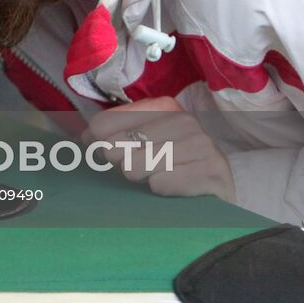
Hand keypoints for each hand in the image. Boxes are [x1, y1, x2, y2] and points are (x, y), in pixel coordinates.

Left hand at [84, 97, 236, 202]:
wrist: (217, 192)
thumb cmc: (171, 168)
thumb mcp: (141, 146)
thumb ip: (112, 137)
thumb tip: (86, 137)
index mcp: (165, 109)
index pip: (114, 119)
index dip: (98, 136)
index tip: (94, 146)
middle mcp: (186, 122)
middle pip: (127, 140)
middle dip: (119, 157)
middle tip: (125, 167)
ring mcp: (203, 147)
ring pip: (144, 161)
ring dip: (140, 173)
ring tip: (146, 176)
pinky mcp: (212, 174)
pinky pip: (168, 180)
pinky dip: (161, 186)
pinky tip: (164, 187)